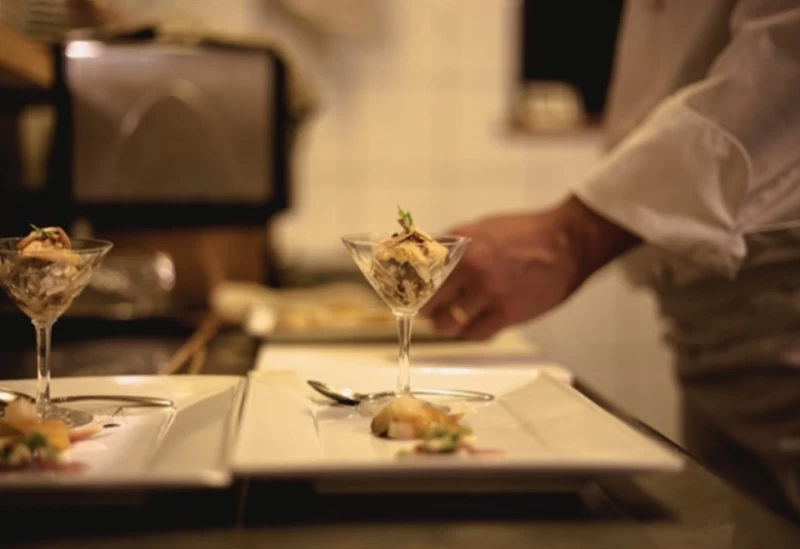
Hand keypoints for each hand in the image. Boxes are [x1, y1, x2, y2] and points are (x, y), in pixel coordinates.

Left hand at [421, 196, 638, 339]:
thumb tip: (426, 254)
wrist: (566, 243)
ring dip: (443, 326)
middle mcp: (472, 269)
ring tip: (444, 323)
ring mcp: (489, 293)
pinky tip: (468, 329)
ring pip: (448, 323)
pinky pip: (476, 334)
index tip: (405, 292)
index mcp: (463, 245)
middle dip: (422, 309)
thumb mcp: (482, 228)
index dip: (409, 285)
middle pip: (429, 300)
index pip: (421, 270)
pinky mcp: (507, 314)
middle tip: (422, 311)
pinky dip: (467, 334)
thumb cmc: (526, 233)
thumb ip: (454, 244)